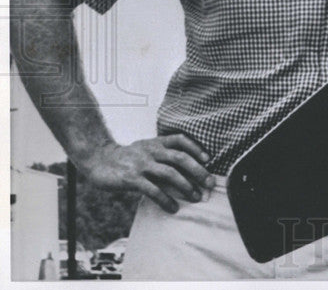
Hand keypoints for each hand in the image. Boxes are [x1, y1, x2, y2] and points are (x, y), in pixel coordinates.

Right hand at [76, 135, 215, 213]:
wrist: (98, 160)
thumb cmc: (128, 156)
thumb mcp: (146, 148)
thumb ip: (163, 153)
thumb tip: (188, 168)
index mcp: (156, 142)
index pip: (180, 140)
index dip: (196, 148)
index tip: (208, 160)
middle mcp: (151, 151)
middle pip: (180, 158)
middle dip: (198, 171)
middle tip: (210, 184)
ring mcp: (141, 164)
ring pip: (170, 174)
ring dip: (186, 187)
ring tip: (196, 198)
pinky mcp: (131, 179)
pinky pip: (153, 190)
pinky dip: (166, 200)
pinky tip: (174, 208)